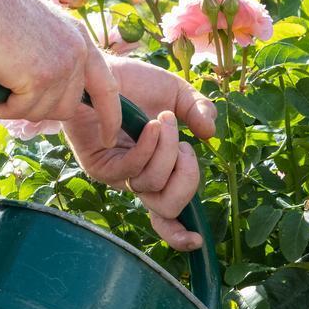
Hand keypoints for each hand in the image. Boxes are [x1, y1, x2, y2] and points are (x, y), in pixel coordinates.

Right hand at [0, 0, 120, 146]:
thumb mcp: (41, 35)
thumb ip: (58, 62)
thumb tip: (62, 101)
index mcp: (81, 41)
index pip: (107, 87)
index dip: (110, 117)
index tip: (109, 138)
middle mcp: (77, 54)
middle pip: (68, 107)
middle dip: (40, 108)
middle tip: (13, 94)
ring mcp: (61, 67)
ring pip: (45, 112)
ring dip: (19, 108)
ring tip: (0, 84)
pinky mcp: (40, 79)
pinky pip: (23, 111)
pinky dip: (4, 109)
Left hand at [61, 56, 216, 250]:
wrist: (99, 67)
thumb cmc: (134, 83)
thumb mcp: (176, 95)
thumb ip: (198, 111)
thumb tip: (210, 135)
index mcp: (157, 173)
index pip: (167, 218)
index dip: (180, 235)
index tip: (196, 240)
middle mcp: (137, 180)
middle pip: (168, 208)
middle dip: (187, 178)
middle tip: (185, 147)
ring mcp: (117, 176)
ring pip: (153, 185)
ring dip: (168, 152)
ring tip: (165, 120)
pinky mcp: (99, 167)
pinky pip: (133, 169)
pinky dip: (149, 147)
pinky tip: (151, 124)